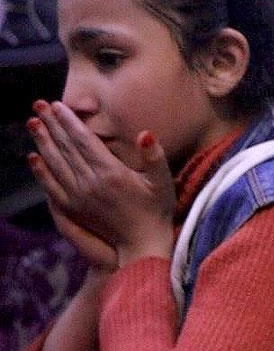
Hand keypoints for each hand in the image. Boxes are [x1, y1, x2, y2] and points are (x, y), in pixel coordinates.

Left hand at [27, 100, 175, 265]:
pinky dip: (41, 171)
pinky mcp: (73, 209)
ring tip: (32, 123)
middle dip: (51, 125)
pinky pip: (51, 186)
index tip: (57, 105)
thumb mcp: (163, 182)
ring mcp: (78, 197)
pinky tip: (33, 158)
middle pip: (66, 148)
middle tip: (38, 104)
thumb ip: (154, 157)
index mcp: (111, 173)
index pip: (84, 141)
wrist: (141, 245)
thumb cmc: (156, 210)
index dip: (69, 122)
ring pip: (55, 164)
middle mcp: (90, 183)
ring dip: (42, 142)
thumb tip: (145, 134)